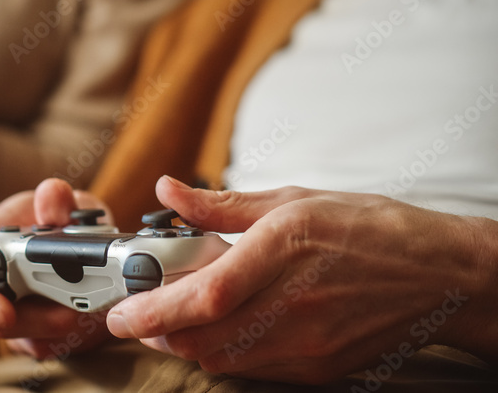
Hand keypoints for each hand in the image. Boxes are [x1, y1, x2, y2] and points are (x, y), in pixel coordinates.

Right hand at [0, 178, 115, 358]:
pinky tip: (96, 313)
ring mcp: (16, 319)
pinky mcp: (42, 339)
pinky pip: (56, 348)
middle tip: (72, 309)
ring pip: (30, 340)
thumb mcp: (63, 201)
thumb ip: (58, 199)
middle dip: (36, 320)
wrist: (85, 244)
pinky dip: (79, 336)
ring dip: (64, 326)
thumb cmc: (59, 219)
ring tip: (93, 304)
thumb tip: (54, 196)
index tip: (3, 311)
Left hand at [106, 176, 493, 383]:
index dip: (154, 310)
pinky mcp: (317, 366)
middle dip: (156, 331)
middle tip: (137, 314)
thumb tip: (169, 192)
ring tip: (171, 319)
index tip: (120, 312)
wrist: (441, 276)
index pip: (204, 295)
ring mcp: (306, 342)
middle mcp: (292, 302)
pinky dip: (221, 353)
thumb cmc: (370, 229)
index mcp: (282, 249)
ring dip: (185, 344)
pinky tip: (218, 329)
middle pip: (202, 337)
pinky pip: (251, 369)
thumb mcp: (293, 199)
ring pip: (221, 359)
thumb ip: (222, 204)